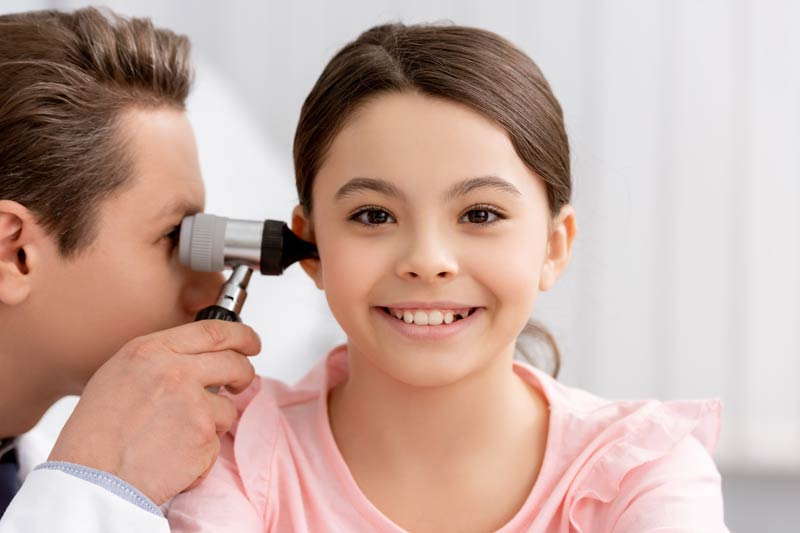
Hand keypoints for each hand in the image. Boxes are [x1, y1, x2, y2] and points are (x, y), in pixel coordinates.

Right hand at [48, 320, 260, 504]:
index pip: (213, 331)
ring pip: (227, 408)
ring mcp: (193, 404)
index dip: (241, 335)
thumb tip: (195, 360)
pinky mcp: (204, 436)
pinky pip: (216, 445)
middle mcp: (176, 371)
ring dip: (212, 424)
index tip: (251, 342)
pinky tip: (173, 459)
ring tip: (175, 438)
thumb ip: (160, 360)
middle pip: (235, 363)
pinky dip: (201, 456)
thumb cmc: (95, 433)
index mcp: (152, 351)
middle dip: (244, 374)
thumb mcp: (119, 374)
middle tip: (239, 384)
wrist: (90, 479)